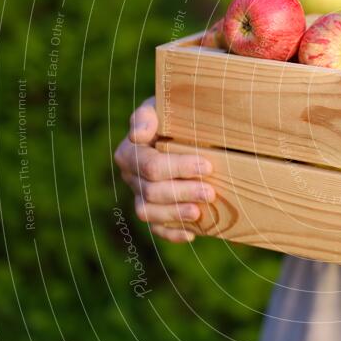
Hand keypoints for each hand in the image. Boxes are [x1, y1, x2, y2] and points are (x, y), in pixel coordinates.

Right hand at [113, 97, 214, 242]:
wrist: (181, 129)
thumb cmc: (172, 115)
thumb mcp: (160, 106)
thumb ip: (147, 116)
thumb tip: (138, 135)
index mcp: (130, 152)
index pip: (150, 165)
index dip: (178, 167)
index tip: (207, 166)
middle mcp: (131, 177)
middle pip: (151, 191)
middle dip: (182, 192)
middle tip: (210, 192)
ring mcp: (140, 196)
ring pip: (149, 213)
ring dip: (175, 214)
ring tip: (199, 212)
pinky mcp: (153, 212)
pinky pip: (156, 229)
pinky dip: (172, 234)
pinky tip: (192, 233)